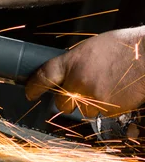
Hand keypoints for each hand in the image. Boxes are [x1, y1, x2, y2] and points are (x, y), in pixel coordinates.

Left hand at [25, 28, 144, 116]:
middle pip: (60, 102)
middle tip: (77, 91)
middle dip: (66, 100)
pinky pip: (100, 113)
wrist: (144, 57)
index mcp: (72, 61)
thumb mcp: (91, 48)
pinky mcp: (107, 110)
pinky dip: (105, 107)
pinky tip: (114, 92)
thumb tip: (67, 73)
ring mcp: (92, 97)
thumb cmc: (121, 48)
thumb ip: (75, 62)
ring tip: (105, 86)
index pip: (44, 76)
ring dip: (88, 103)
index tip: (29, 92)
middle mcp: (78, 81)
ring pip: (82, 110)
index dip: (34, 86)